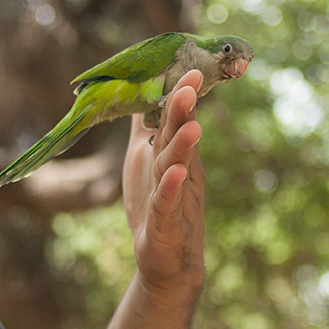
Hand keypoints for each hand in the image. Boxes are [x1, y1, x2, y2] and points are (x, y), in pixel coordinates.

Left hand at [123, 69, 205, 294]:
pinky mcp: (166, 222)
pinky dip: (170, 188)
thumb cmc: (157, 203)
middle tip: (190, 84)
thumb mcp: (147, 158)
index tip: (190, 69)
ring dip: (183, 146)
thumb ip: (145, 127)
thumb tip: (137, 94)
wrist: (165, 259)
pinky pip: (167, 202)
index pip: (177, 119)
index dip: (181, 95)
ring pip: (177, 165)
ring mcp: (176, 195)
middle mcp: (180, 169)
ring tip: (191, 126)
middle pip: (179, 136)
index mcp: (174, 153)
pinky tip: (174, 173)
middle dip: (183, 111)